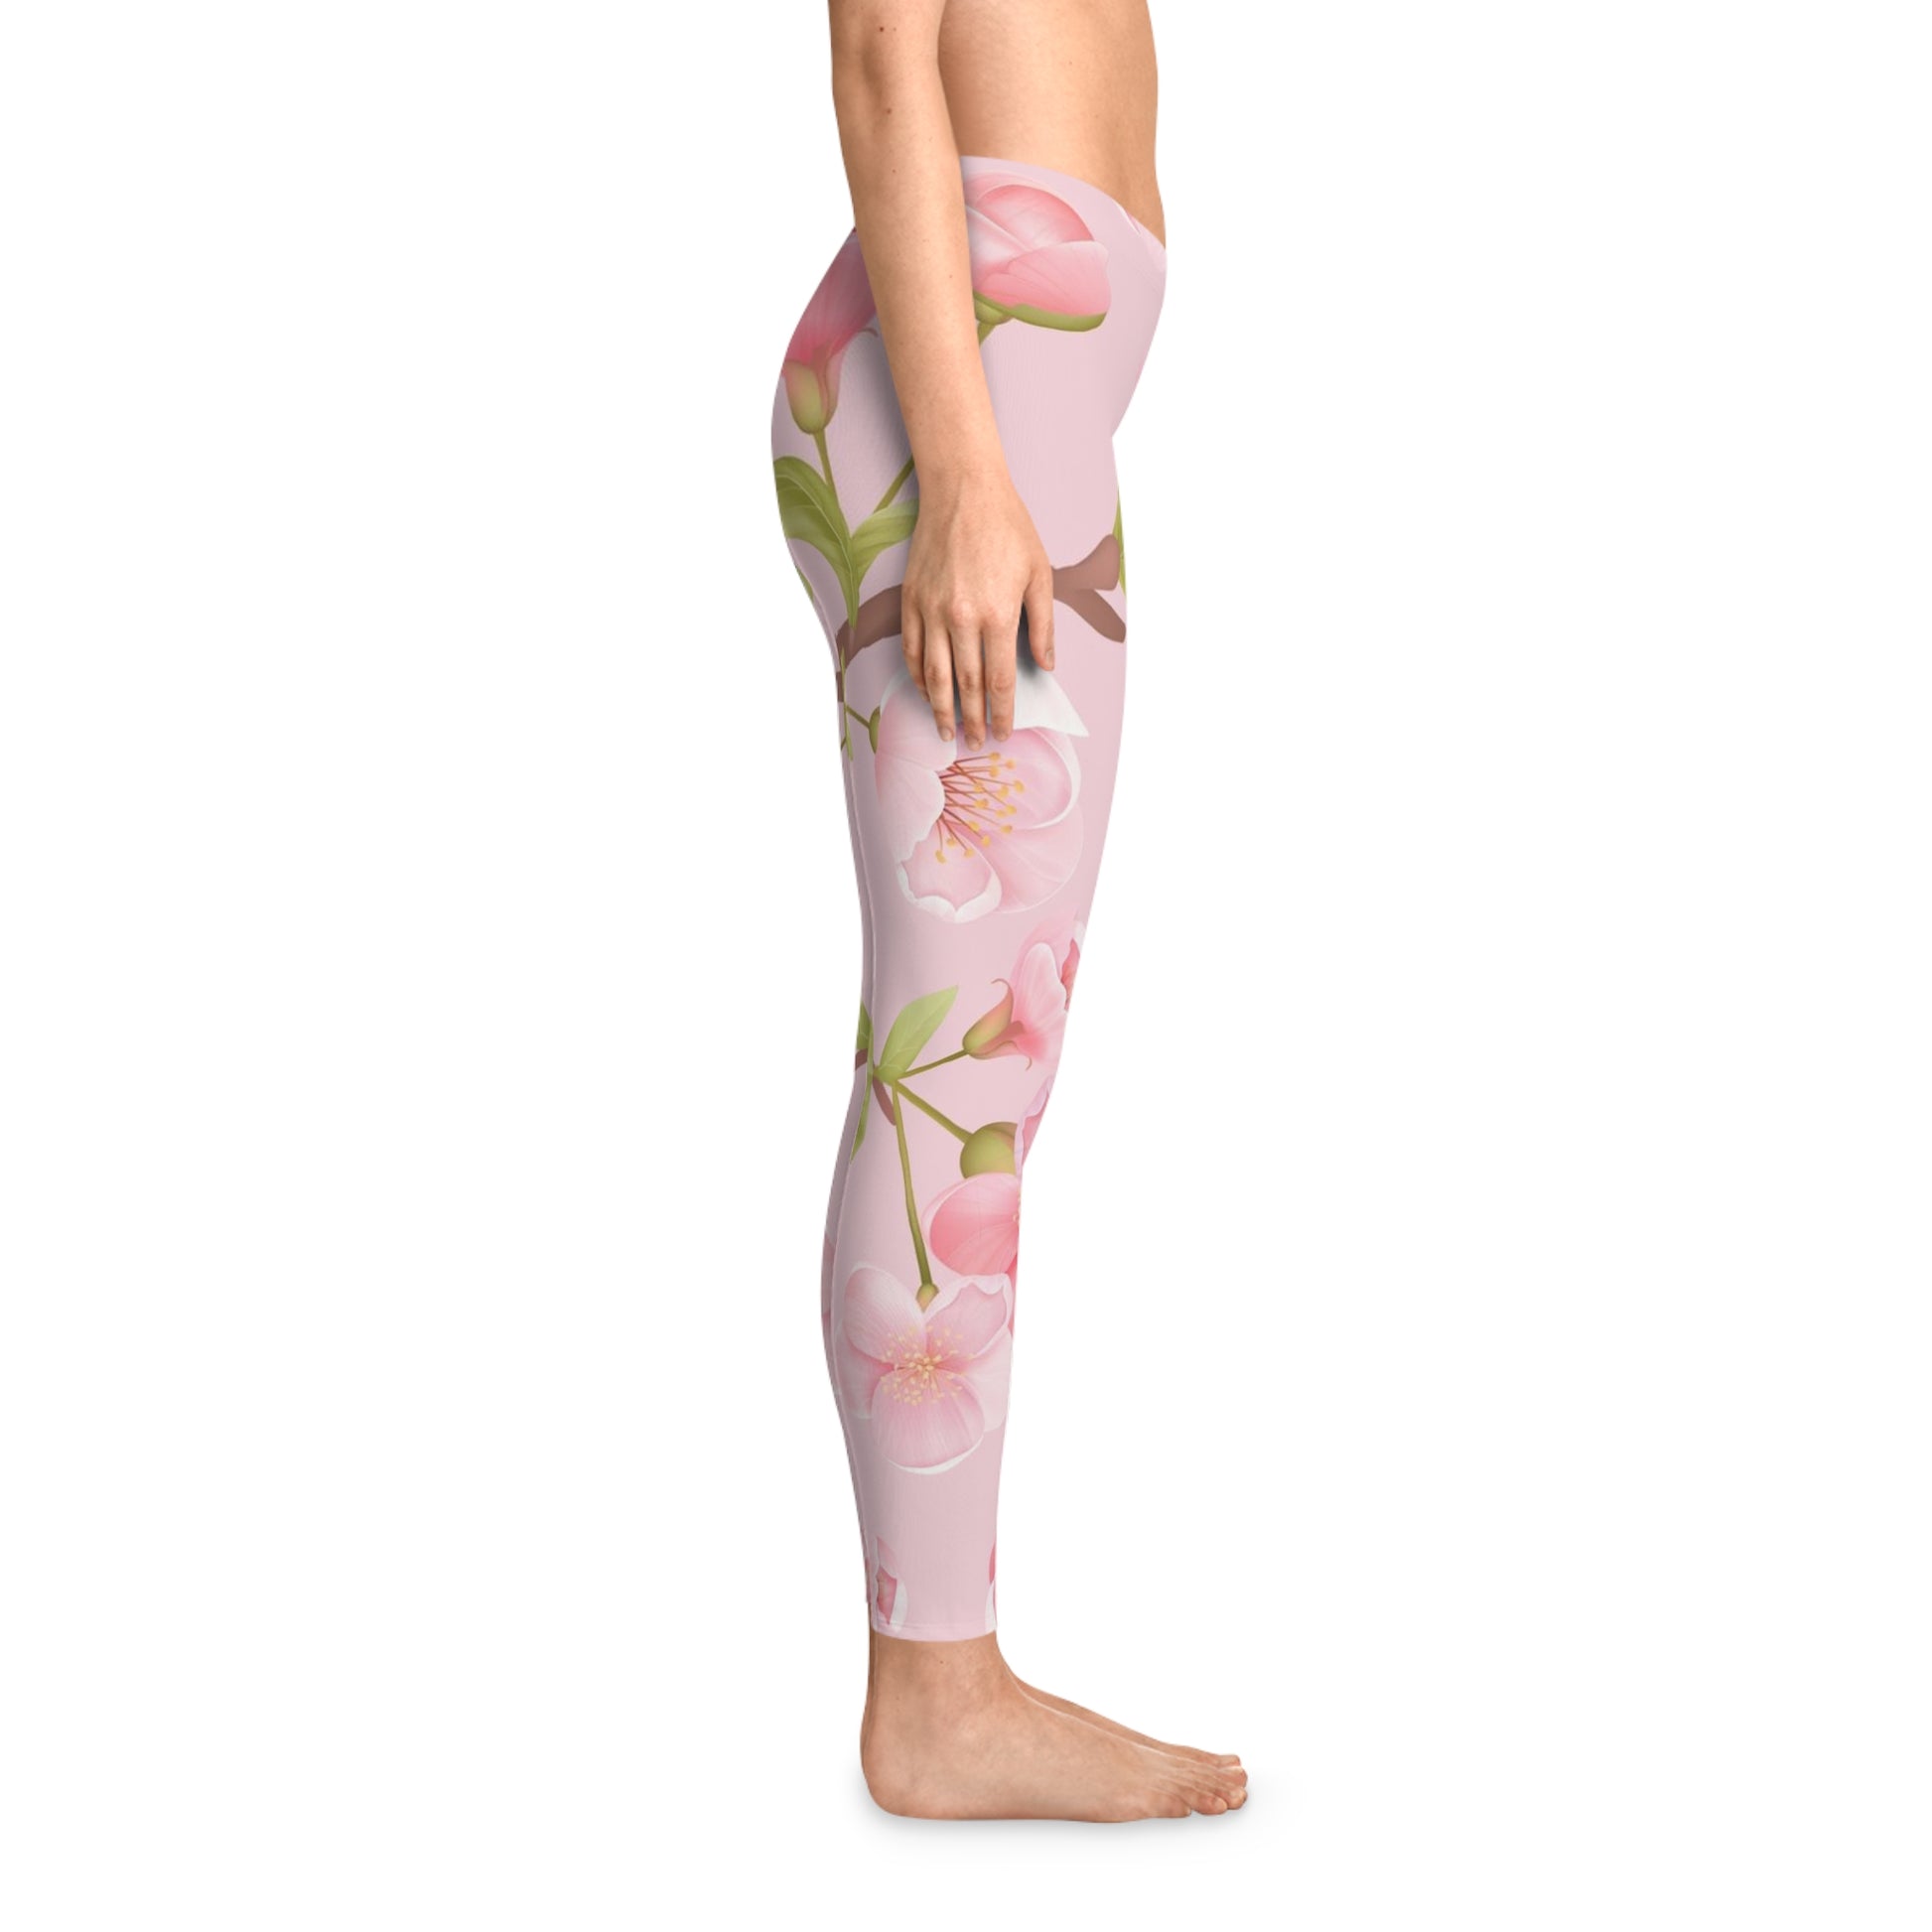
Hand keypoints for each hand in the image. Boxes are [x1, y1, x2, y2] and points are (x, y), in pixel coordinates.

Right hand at [900, 474, 1055, 749]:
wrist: (963, 490)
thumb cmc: (1008, 528)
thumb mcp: (1040, 574)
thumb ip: (1043, 624)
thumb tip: (1047, 665)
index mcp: (997, 615)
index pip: (999, 680)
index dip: (1001, 712)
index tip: (1003, 732)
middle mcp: (960, 619)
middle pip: (966, 685)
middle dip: (971, 719)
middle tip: (973, 742)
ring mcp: (931, 611)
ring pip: (934, 675)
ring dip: (940, 708)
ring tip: (945, 731)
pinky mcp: (911, 600)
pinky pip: (912, 650)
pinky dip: (918, 677)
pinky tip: (926, 693)